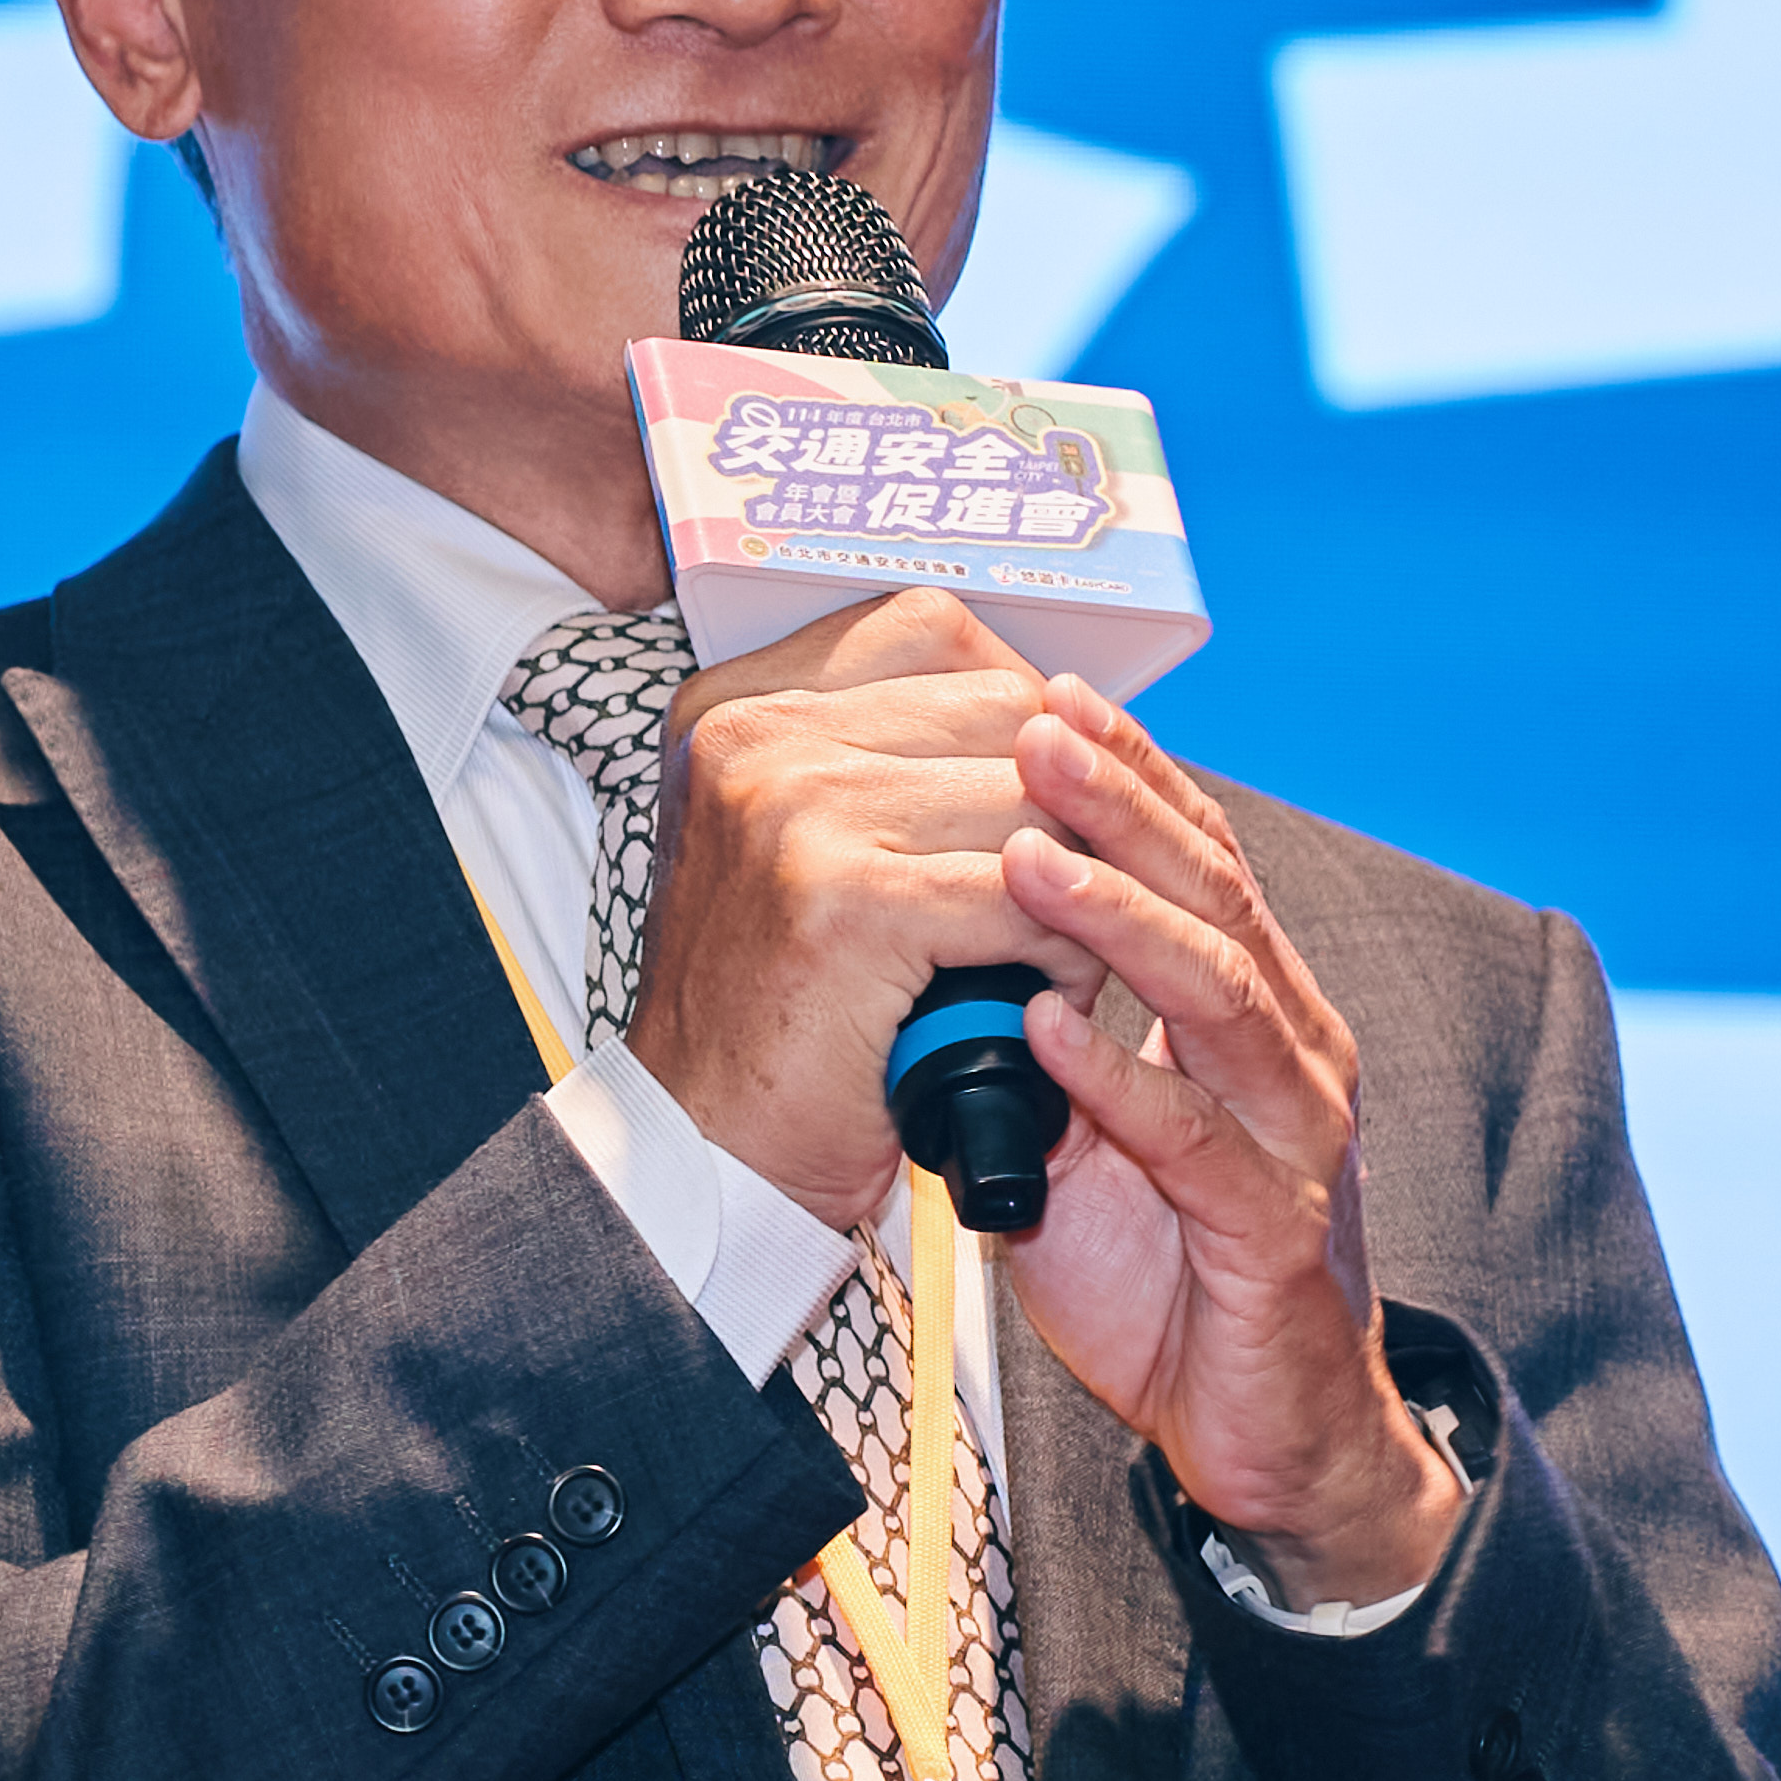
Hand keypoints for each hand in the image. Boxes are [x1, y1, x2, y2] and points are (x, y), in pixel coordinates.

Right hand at [630, 591, 1089, 1232]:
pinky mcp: (846, 901)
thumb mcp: (805, 844)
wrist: (703, 1151)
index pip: (935, 629)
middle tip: (1067, 886)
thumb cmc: (776, 1009)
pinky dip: (1061, 949)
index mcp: (738, 704)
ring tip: (1055, 947)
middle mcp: (755, 735)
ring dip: (1078, 880)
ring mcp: (795, 808)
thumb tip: (1061, 709)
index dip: (1023, 701)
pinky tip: (1043, 989)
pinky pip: (1024, 895)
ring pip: (1032, 800)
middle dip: (1067, 798)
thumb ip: (894, 759)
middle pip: (1003, 707)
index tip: (1054, 776)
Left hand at [991, 681, 1462, 1609]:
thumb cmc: (1172, 1279)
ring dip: (1118, 916)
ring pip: (1219, 992)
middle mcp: (1291, 1053)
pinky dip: (1120, 1075)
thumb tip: (940, 964)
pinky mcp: (1273, 1232)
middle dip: (1121, 805)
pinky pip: (1196, 1136)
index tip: (1046, 698)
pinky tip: (1048, 1027)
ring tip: (1027, 855)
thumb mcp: (1086, 1137)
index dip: (1128, 777)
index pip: (1198, 862)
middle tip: (1036, 729)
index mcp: (1255, 1015)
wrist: (1263, 1434)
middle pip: (1216, 894)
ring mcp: (1295, 1138)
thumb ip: (1034, 1050)